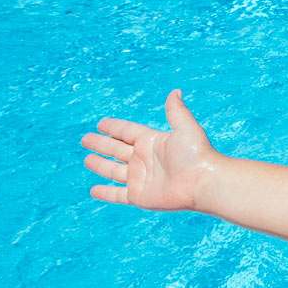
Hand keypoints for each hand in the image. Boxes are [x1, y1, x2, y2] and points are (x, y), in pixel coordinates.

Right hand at [81, 89, 221, 211]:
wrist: (203, 183)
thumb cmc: (196, 154)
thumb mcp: (185, 128)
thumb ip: (176, 111)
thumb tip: (175, 91)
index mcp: (152, 141)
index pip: (127, 132)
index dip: (114, 128)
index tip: (101, 123)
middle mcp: (144, 159)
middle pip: (116, 150)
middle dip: (101, 144)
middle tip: (85, 139)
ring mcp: (140, 178)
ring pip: (114, 171)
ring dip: (100, 165)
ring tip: (87, 160)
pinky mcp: (139, 196)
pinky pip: (117, 194)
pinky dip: (105, 193)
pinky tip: (93, 190)